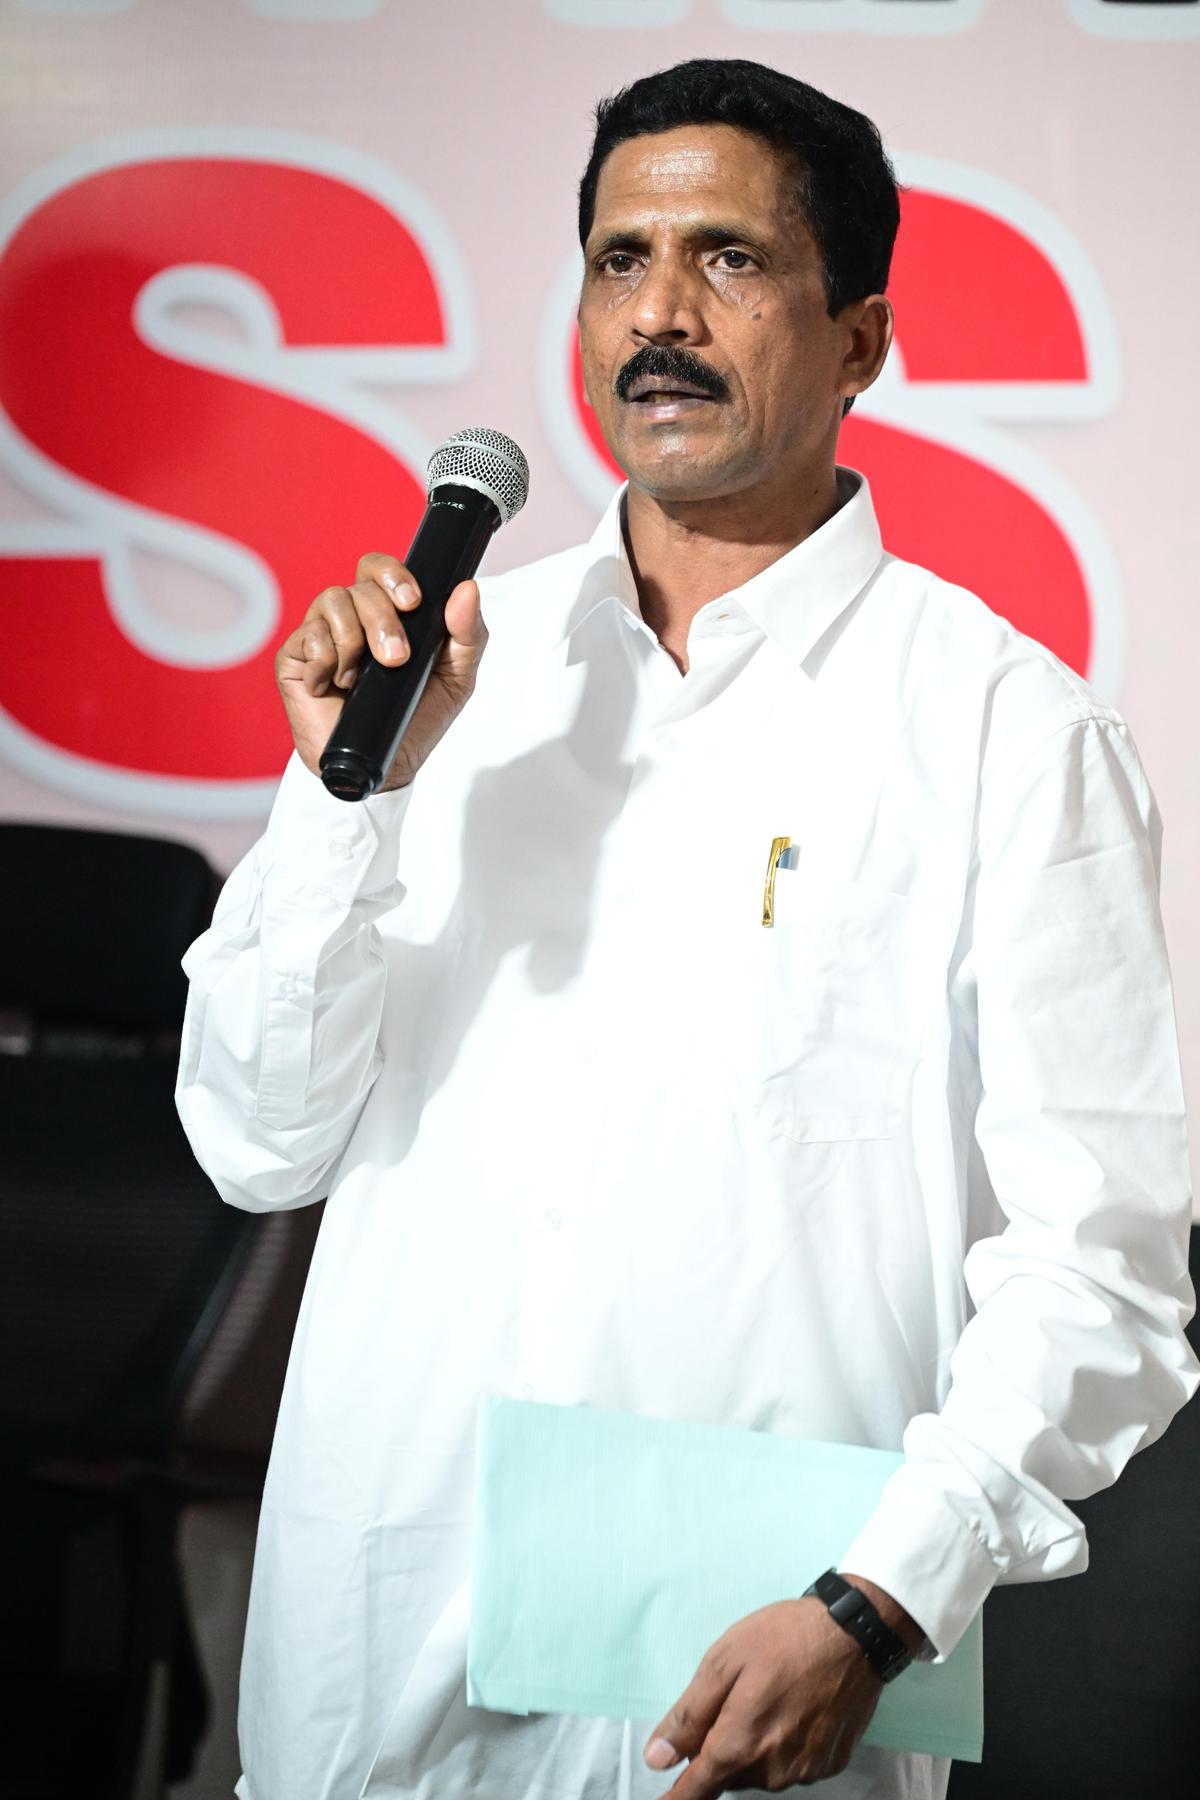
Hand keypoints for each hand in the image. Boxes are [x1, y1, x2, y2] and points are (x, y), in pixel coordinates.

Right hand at [274, 552, 486, 789]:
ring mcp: (320, 636)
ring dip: (354, 639)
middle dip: (382, 619)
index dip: (392, 574)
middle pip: (359, 586)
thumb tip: (467, 589)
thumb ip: (468, 634)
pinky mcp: (296, 659)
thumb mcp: (457, 678)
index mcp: (386, 614)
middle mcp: (351, 618)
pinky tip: (336, 685)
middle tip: (396, 659)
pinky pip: (308, 637)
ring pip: (332, 601)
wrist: (387, 767)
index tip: (413, 602)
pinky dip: (327, 660)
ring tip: (362, 677)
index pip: (378, 569)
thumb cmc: (418, 719)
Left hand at [642, 1597, 883, 1794]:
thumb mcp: (724, 1661)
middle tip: (730, 1703)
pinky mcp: (831, 1763)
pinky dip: (782, 1748)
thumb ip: (689, 1716)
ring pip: (761, 1774)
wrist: (855, 1633)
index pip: (697, 1789)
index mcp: (740, 1744)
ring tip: (765, 1699)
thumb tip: (657, 1759)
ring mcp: (805, 1770)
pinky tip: (792, 1711)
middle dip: (719, 1752)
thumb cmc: (783, 1637)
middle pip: (729, 1777)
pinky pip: (791, 1767)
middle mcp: (773, 1770)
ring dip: (752, 1751)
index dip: (677, 1798)